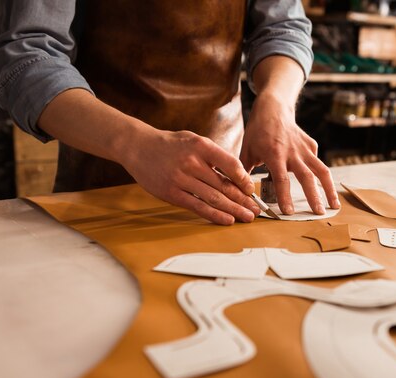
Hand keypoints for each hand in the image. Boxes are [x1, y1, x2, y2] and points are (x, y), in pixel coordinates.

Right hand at [122, 126, 260, 224]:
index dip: (244, 180)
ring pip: (213, 198)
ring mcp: (181, 179)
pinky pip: (197, 207)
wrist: (138, 147)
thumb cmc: (170, 144)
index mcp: (201, 146)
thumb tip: (237, 176)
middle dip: (243, 200)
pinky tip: (227, 220)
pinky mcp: (171, 193)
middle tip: (257, 209)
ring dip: (233, 210)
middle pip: (224, 185)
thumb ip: (214, 155)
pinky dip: (214, 215)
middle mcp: (192, 162)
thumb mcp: (194, 140)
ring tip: (247, 217)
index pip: (230, 164)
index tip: (252, 190)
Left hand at [240, 93, 339, 214]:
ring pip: (321, 170)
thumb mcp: (246, 150)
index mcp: (274, 154)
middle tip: (319, 214)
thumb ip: (244, 172)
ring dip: (329, 189)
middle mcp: (292, 152)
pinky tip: (322, 185)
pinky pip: (317, 161)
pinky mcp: (311, 145)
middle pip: (306, 177)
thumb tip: (240, 192)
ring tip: (334, 205)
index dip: (285, 197)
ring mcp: (304, 148)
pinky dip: (320, 174)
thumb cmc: (257, 131)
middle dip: (314, 197)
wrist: (273, 108)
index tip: (289, 212)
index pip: (281, 179)